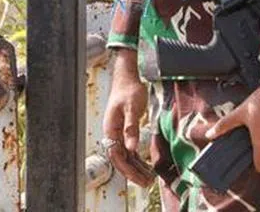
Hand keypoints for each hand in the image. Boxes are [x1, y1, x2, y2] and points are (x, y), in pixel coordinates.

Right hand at [102, 49, 153, 185]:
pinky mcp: (124, 129)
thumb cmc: (130, 90)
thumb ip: (132, 127)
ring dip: (135, 167)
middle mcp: (112, 133)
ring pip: (125, 155)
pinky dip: (136, 158)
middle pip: (121, 159)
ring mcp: (117, 132)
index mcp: (111, 130)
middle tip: (147, 183)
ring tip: (147, 179)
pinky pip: (129, 148)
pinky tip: (144, 165)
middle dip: (133, 173)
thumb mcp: (133, 108)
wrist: (127, 76)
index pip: (118, 156)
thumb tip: (131, 148)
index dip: (128, 169)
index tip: (140, 178)